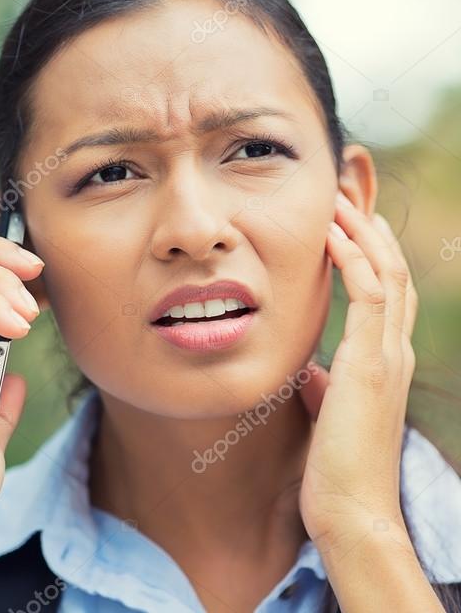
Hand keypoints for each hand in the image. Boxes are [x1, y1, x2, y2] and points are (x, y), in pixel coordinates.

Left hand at [298, 192, 418, 550]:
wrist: (350, 511)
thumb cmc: (334, 469)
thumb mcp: (326, 413)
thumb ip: (323, 386)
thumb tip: (307, 372)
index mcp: (382, 361)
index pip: (384, 290)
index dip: (368, 250)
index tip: (344, 218)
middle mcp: (392, 351)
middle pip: (392, 270)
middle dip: (370, 226)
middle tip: (347, 190)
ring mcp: (386, 355)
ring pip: (386, 272)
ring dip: (362, 229)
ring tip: (338, 196)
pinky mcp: (370, 363)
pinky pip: (367, 293)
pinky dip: (352, 256)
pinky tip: (330, 231)